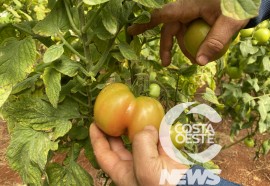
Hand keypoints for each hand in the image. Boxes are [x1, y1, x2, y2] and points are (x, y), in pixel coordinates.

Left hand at [89, 123, 187, 185]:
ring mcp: (151, 159)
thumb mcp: (146, 168)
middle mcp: (135, 165)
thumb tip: (148, 127)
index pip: (104, 154)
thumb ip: (142, 144)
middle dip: (115, 130)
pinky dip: (159, 129)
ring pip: (140, 140)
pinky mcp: (166, 155)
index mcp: (123, 172)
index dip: (97, 139)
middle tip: (112, 114)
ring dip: (139, 127)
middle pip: (119, 146)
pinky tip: (159, 119)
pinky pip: (160, 139)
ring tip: (135, 112)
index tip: (94, 124)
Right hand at [128, 0, 248, 65]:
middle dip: (168, 47)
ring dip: (185, 48)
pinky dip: (193, 44)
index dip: (145, 22)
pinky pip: (189, 34)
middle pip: (169, 29)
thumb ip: (215, 41)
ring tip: (196, 60)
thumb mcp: (230, 23)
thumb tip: (199, 63)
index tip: (130, 30)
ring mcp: (190, 14)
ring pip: (180, 34)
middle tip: (166, 64)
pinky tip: (201, 53)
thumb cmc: (238, 3)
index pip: (163, 14)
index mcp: (189, 5)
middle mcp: (186, 9)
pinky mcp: (195, 19)